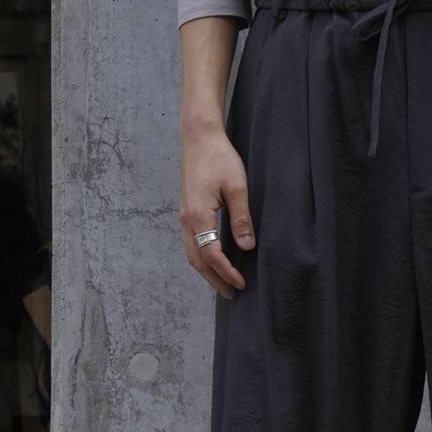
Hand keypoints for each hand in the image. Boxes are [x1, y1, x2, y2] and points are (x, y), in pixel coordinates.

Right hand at [178, 124, 254, 299]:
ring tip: (224, 284)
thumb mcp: (237, 187)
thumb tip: (247, 247)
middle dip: (214, 279)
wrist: (199, 137)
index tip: (242, 283)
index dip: (227, 271)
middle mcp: (186, 219)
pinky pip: (191, 243)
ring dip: (207, 271)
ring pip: (191, 253)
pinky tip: (215, 262)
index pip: (211, 253)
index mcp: (198, 215)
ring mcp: (184, 216)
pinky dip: (202, 258)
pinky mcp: (187, 212)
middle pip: (197, 260)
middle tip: (232, 294)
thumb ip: (242, 218)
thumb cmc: (220, 158)